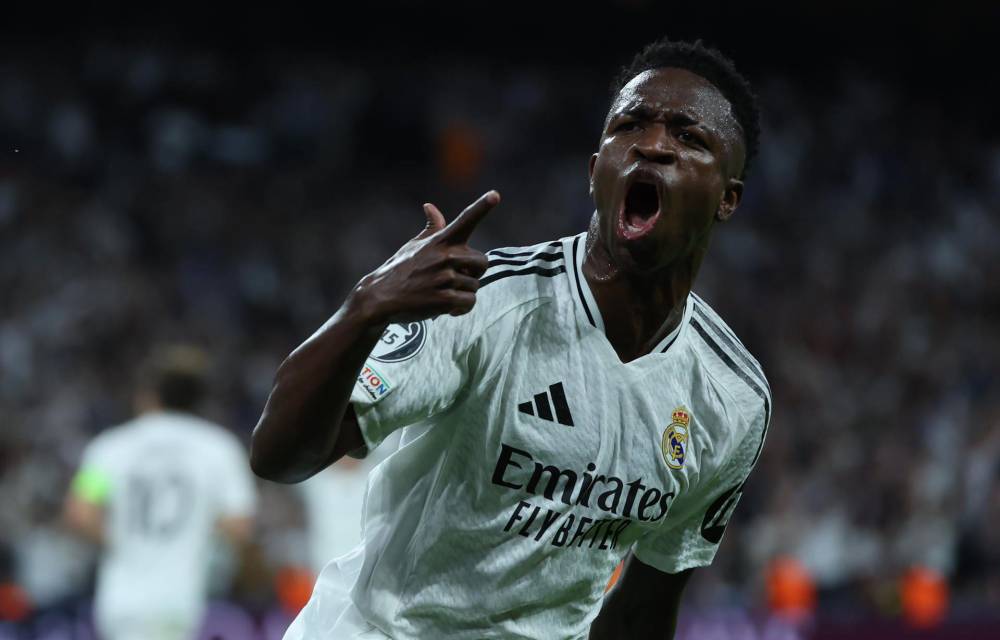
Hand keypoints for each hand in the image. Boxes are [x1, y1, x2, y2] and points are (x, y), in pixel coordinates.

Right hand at [349, 190, 500, 324]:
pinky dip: (461, 308)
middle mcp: (444, 256)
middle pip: (482, 262)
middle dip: (474, 272)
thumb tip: (430, 206)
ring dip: (463, 293)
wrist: (379, 298)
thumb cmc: (399, 270)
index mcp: (439, 241)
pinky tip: (448, 308)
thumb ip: (432, 229)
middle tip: (455, 279)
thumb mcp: (413, 246)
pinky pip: (469, 302)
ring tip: (444, 293)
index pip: (465, 220)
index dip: (482, 206)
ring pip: (475, 286)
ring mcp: (444, 278)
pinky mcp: (443, 299)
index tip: (495, 194)